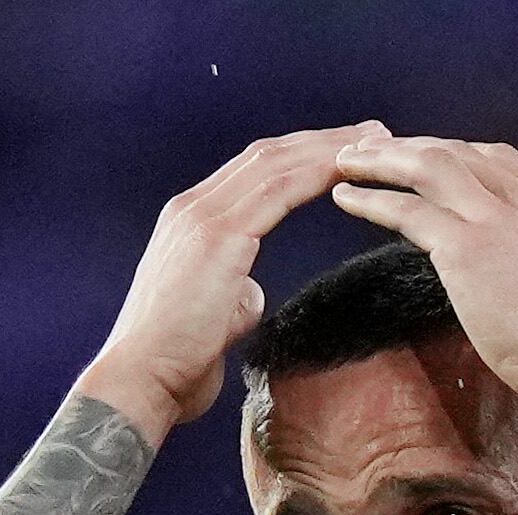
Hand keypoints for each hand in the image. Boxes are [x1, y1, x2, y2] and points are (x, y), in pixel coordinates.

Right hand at [80, 123, 389, 441]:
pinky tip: (348, 167)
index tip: (343, 153)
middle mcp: (193, 208)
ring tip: (375, 139)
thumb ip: (233, 292)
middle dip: (322, 141)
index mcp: (191, 222)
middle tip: (374, 132)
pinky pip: (277, 191)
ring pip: (275, 164)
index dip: (301, 157)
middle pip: (268, 156)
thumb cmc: (176, 361)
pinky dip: (315, 173)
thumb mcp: (212, 315)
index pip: (254, 173)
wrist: (141, 379)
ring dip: (328, 148)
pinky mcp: (217, 236)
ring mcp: (203, 217)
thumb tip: (251, 292)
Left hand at [326, 135, 517, 399]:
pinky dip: (371, 200)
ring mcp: (496, 220)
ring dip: (381, 160)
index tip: (419, 157)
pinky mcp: (467, 248)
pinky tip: (345, 198)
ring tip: (345, 162)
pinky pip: (408, 210)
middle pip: (456, 151)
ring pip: (427, 166)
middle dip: (407, 146)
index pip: (493, 158)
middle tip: (368, 149)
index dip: (451, 152)